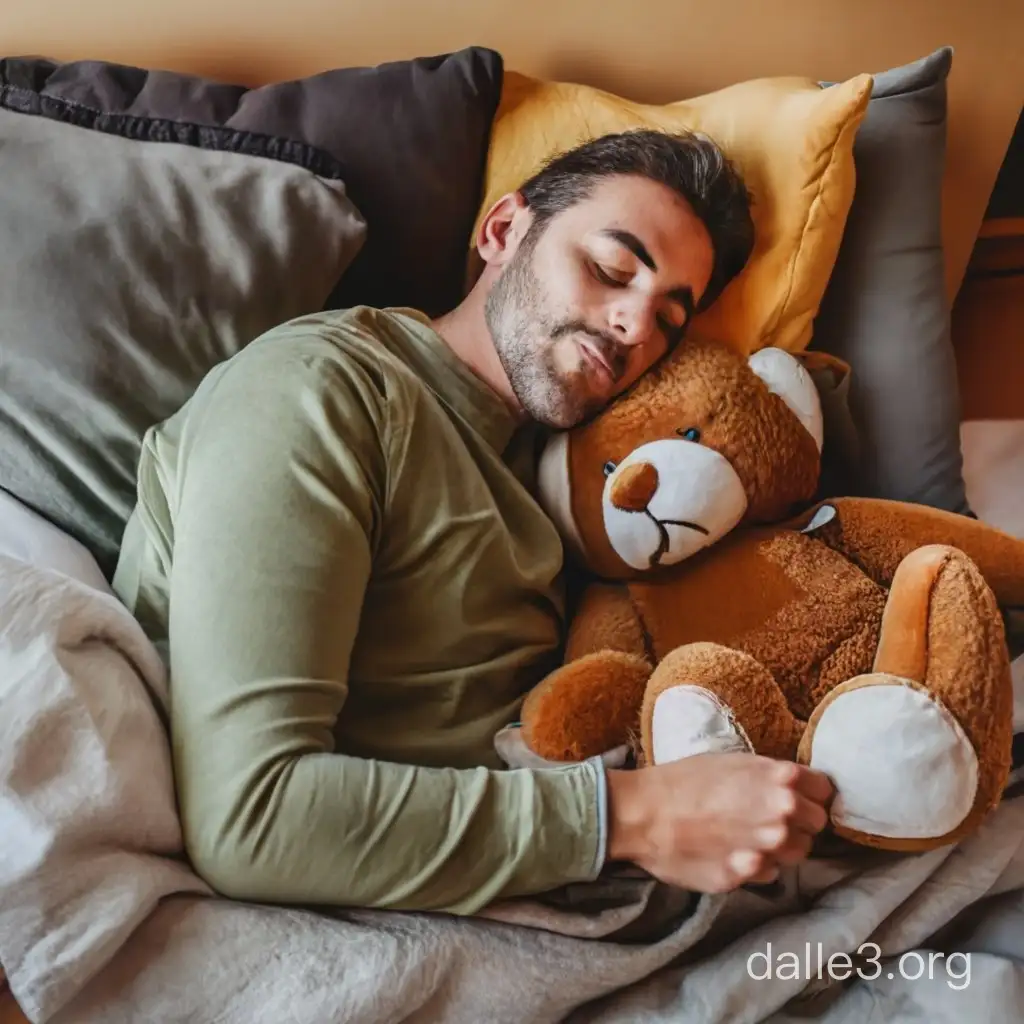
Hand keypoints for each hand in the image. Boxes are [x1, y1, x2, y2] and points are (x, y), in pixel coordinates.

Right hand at [605, 752, 832, 892]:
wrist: (644, 812)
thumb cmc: (682, 780)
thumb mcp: (730, 761)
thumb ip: (769, 777)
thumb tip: (793, 789)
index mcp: (780, 778)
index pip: (825, 791)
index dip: (813, 794)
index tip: (801, 797)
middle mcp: (782, 812)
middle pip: (817, 824)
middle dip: (801, 822)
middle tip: (772, 817)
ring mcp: (768, 846)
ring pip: (798, 853)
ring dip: (782, 846)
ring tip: (750, 835)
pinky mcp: (749, 875)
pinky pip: (769, 873)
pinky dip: (757, 864)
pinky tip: (733, 852)